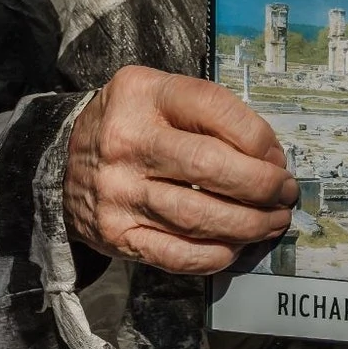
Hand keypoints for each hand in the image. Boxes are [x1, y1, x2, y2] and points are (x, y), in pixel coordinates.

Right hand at [63, 65, 296, 274]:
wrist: (62, 163)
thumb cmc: (130, 125)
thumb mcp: (157, 94)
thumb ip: (207, 112)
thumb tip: (269, 157)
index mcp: (143, 95)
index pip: (214, 109)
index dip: (259, 136)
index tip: (276, 156)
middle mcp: (127, 142)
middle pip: (211, 168)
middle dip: (263, 186)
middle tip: (285, 194)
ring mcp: (119, 192)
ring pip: (199, 216)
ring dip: (250, 224)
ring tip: (272, 221)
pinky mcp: (116, 234)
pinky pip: (177, 254)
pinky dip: (215, 255)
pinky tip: (236, 246)